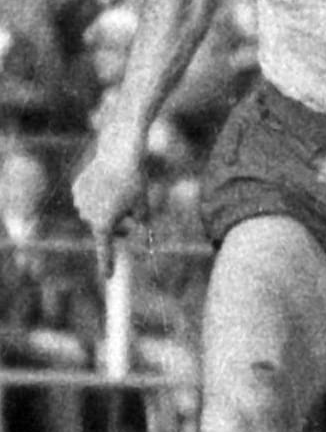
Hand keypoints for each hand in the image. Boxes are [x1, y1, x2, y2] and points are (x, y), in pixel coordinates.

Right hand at [71, 140, 147, 279]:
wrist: (120, 155)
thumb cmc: (135, 183)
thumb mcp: (144, 206)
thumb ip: (142, 223)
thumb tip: (142, 233)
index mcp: (104, 224)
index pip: (106, 249)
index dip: (108, 263)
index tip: (108, 277)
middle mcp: (87, 216)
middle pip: (105, 227)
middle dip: (118, 224)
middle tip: (132, 215)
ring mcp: (80, 202)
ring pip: (96, 211)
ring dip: (108, 208)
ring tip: (120, 190)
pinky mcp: (76, 189)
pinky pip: (89, 197)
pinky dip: (98, 194)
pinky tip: (107, 181)